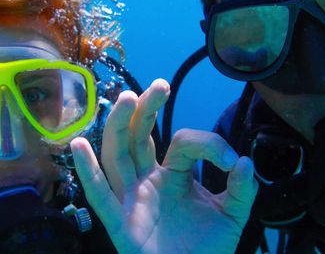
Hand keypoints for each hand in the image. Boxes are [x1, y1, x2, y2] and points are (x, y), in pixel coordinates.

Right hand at [71, 79, 257, 253]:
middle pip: (138, 137)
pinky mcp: (120, 223)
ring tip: (125, 98)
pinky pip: (100, 195)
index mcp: (174, 175)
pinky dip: (87, 171)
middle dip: (146, 109)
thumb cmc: (208, 249)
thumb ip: (242, 189)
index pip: (184, 142)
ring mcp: (132, 199)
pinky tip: (79, 145)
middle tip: (160, 86)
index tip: (230, 160)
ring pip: (117, 156)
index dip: (209, 144)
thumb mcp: (232, 215)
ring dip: (118, 126)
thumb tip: (245, 161)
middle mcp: (148, 181)